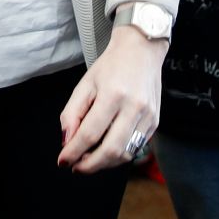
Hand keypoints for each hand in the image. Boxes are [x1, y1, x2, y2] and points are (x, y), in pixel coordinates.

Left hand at [58, 27, 167, 172]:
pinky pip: (136, 147)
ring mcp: (148, 116)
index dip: (74, 151)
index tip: (63, 160)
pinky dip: (119, 155)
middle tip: (76, 167)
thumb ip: (72, 113)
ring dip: (105, 163)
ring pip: (125, 154)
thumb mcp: (85, 84)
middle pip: (111, 149)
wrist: (141, 51)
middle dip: (90, 165)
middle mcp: (134, 107)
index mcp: (113, 95)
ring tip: (89, 160)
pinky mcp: (155, 122)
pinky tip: (106, 150)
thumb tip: (67, 141)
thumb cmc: (111, 66)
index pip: (90, 133)